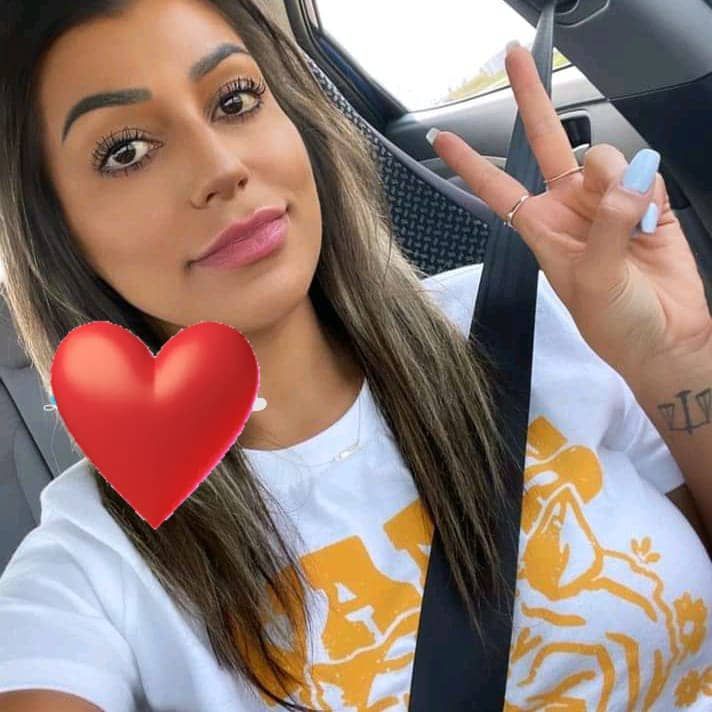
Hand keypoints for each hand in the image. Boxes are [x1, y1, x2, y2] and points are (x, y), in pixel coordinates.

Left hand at [429, 43, 711, 386]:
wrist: (666, 338)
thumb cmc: (615, 323)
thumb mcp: (593, 280)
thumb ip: (605, 224)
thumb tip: (625, 179)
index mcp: (542, 229)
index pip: (497, 188)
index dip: (470, 163)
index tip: (441, 137)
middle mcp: (570, 208)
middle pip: (546, 142)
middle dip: (531, 100)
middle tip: (516, 58)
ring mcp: (608, 202)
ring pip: (604, 156)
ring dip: (616, 177)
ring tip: (629, 220)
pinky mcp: (647, 201)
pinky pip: (646, 173)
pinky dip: (649, 191)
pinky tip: (649, 219)